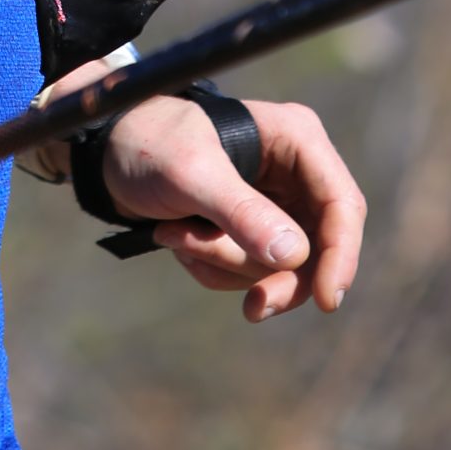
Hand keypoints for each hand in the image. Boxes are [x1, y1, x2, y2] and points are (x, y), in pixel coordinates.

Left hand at [101, 96, 365, 323]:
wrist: (108, 152)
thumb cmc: (149, 145)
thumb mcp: (191, 175)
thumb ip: (241, 212)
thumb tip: (295, 256)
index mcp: (296, 139)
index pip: (342, 204)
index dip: (341, 256)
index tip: (326, 301)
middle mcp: (295, 171)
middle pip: (318, 248)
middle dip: (274, 276)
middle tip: (250, 310)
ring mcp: (276, 201)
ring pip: (280, 267)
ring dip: (227, 264)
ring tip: (174, 235)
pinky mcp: (252, 227)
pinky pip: (251, 271)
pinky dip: (214, 267)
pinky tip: (177, 238)